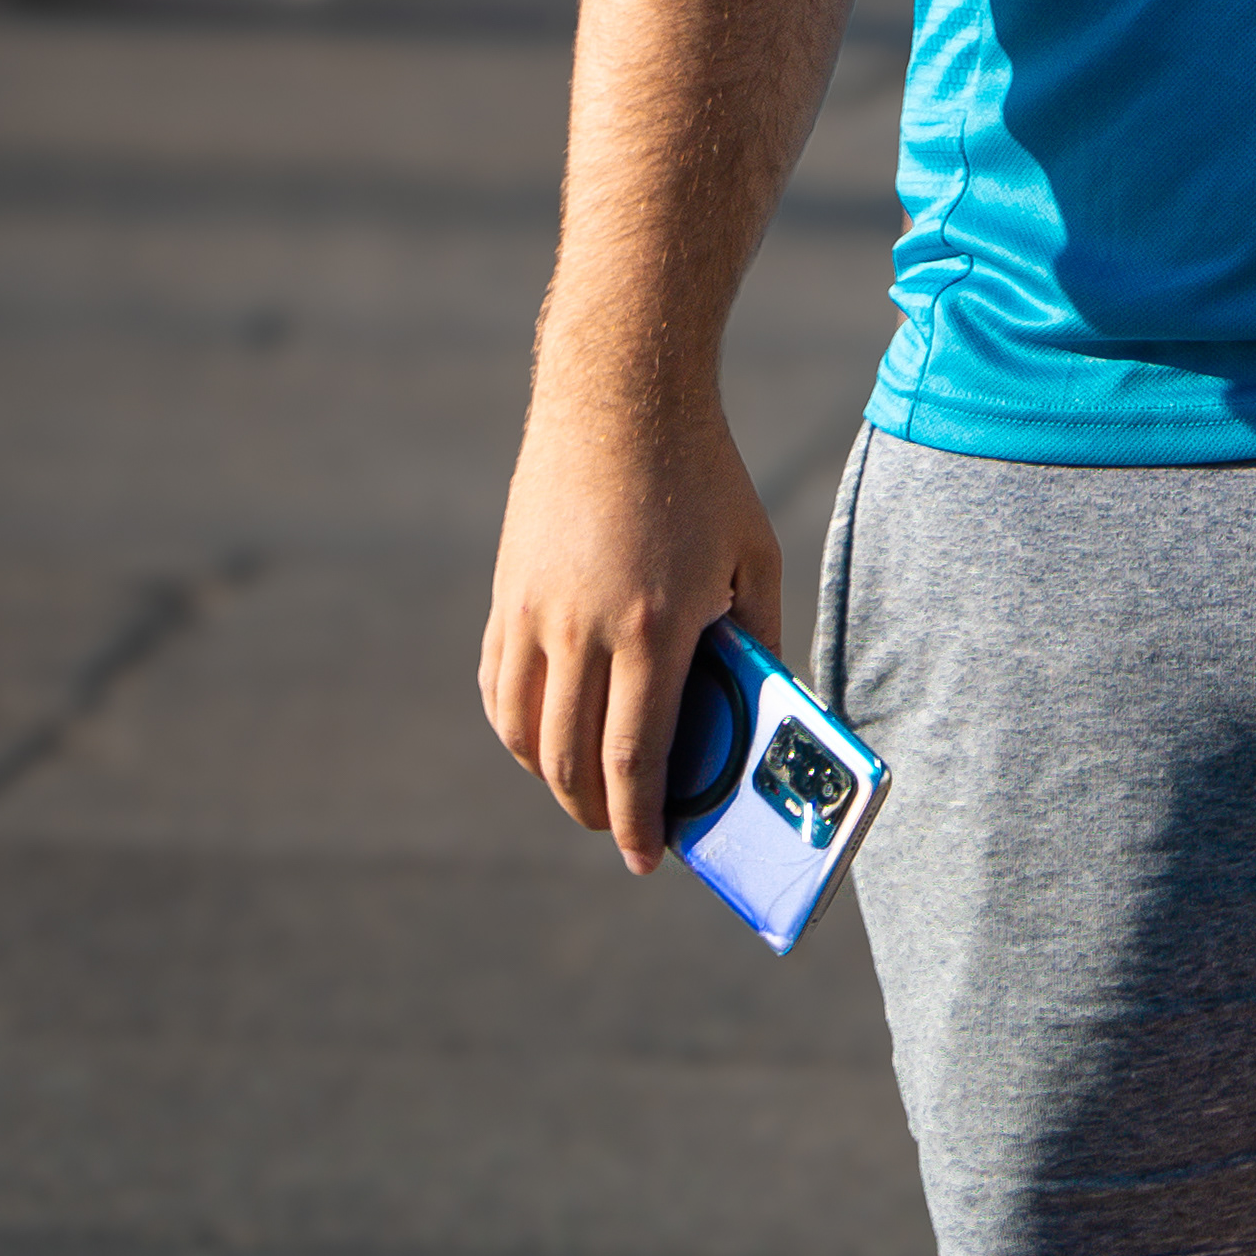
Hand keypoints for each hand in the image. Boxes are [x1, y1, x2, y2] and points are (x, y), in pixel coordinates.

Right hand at [480, 391, 783, 873]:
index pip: (634, 760)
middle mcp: (583, 629)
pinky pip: (498, 687)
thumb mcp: (755, 554)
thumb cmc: (704, 474)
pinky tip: (545, 736)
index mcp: (653, 627)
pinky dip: (517, 728)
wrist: (620, 395)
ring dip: (551, 779)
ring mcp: (534, 612)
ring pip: (524, 734)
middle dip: (595, 814)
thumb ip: (756, 641)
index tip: (647, 860)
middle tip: (621, 830)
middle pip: (570, 763)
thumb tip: (757, 715)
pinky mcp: (507, 593)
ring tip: (585, 790)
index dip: (639, 823)